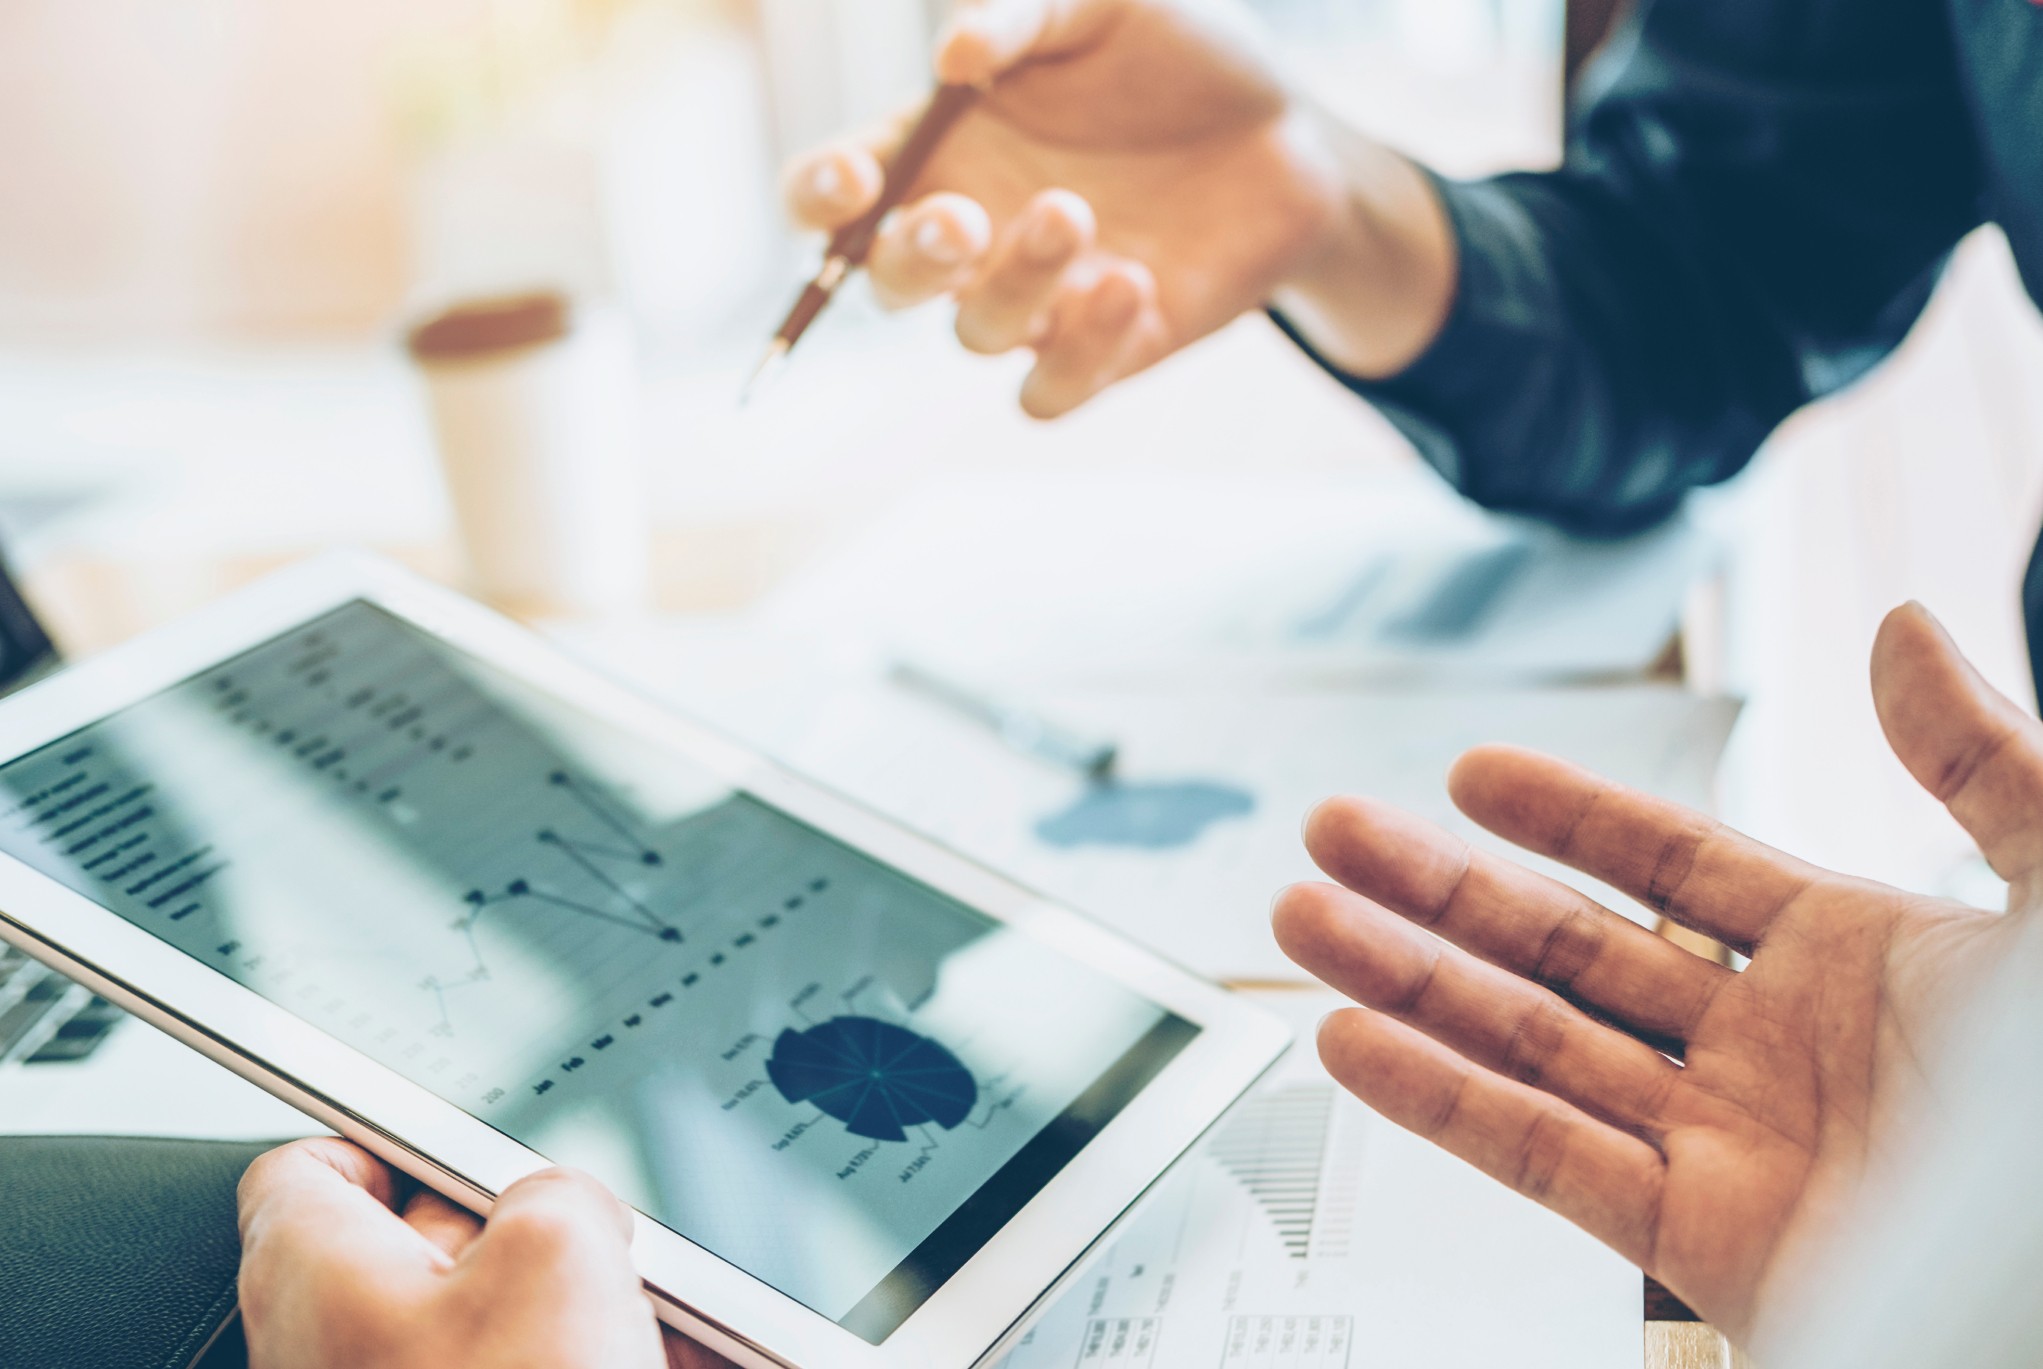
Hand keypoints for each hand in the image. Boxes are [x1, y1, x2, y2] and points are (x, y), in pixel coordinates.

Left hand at [237, 1138, 733, 1368]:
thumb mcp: (560, 1249)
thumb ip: (556, 1190)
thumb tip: (566, 1207)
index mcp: (319, 1272)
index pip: (312, 1169)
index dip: (392, 1140)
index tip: (449, 1136)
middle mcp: (337, 1350)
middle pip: (424, 1248)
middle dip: (527, 1233)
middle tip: (590, 1231)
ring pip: (494, 1330)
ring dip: (581, 1311)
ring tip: (660, 1317)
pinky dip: (591, 1366)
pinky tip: (664, 1361)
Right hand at [783, 0, 1453, 416]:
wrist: (1293, 128)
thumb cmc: (1182, 53)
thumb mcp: (1104, 4)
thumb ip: (1024, 15)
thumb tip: (956, 58)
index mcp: (942, 148)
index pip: (834, 191)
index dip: (818, 197)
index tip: (854, 181)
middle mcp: (976, 234)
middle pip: (890, 280)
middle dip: (911, 259)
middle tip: (961, 221)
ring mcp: (1037, 299)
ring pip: (976, 335)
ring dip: (1013, 282)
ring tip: (1074, 213)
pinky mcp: (1105, 350)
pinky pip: (1050, 392)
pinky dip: (1077, 355)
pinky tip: (1130, 283)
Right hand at [1273, 602, 2040, 1342]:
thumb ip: (1983, 765)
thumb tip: (1906, 632)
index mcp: (1857, 963)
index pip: (1675, 870)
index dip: (1568, 817)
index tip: (1468, 773)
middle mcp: (1773, 1053)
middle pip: (1565, 953)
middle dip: (1439, 891)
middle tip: (1333, 833)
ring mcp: (1730, 1149)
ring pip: (1529, 1049)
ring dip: (1408, 985)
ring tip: (1300, 921)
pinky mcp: (1703, 1247)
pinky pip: (1545, 1162)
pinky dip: (1441, 1104)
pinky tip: (1355, 1043)